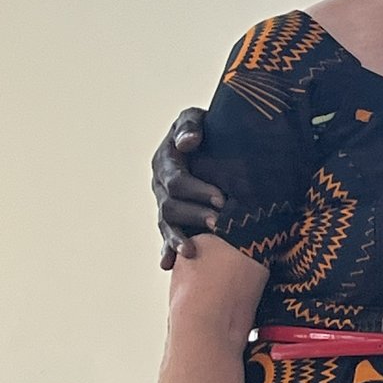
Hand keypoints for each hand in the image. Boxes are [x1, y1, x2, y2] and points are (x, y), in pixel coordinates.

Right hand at [153, 106, 224, 269]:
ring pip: (166, 224)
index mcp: (165, 161)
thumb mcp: (194, 118)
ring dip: (178, 239)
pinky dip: (167, 250)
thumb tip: (188, 142)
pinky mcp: (171, 216)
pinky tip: (168, 264)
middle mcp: (160, 185)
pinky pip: (166, 235)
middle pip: (171, 206)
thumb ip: (190, 125)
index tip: (222, 198)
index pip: (177, 181)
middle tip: (220, 224)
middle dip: (195, 215)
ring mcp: (163, 203)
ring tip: (192, 253)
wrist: (207, 139)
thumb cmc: (203, 126)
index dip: (198, 191)